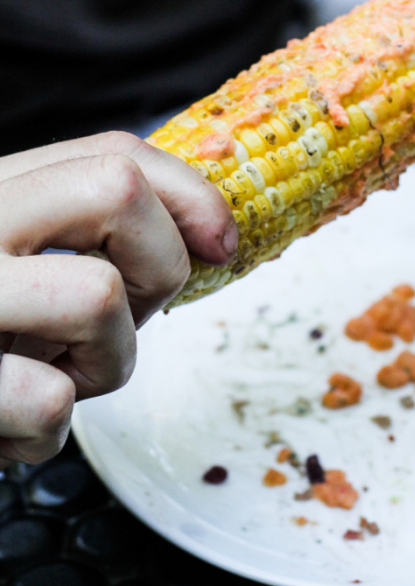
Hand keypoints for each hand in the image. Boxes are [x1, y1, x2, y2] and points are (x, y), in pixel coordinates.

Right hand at [0, 131, 236, 466]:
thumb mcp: (19, 259)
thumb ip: (86, 231)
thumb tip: (210, 234)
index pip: (114, 152)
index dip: (190, 193)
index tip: (221, 244)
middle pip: (117, 191)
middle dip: (158, 267)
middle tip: (121, 318)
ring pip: (98, 297)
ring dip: (105, 363)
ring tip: (54, 377)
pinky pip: (48, 401)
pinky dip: (44, 433)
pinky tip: (3, 427)